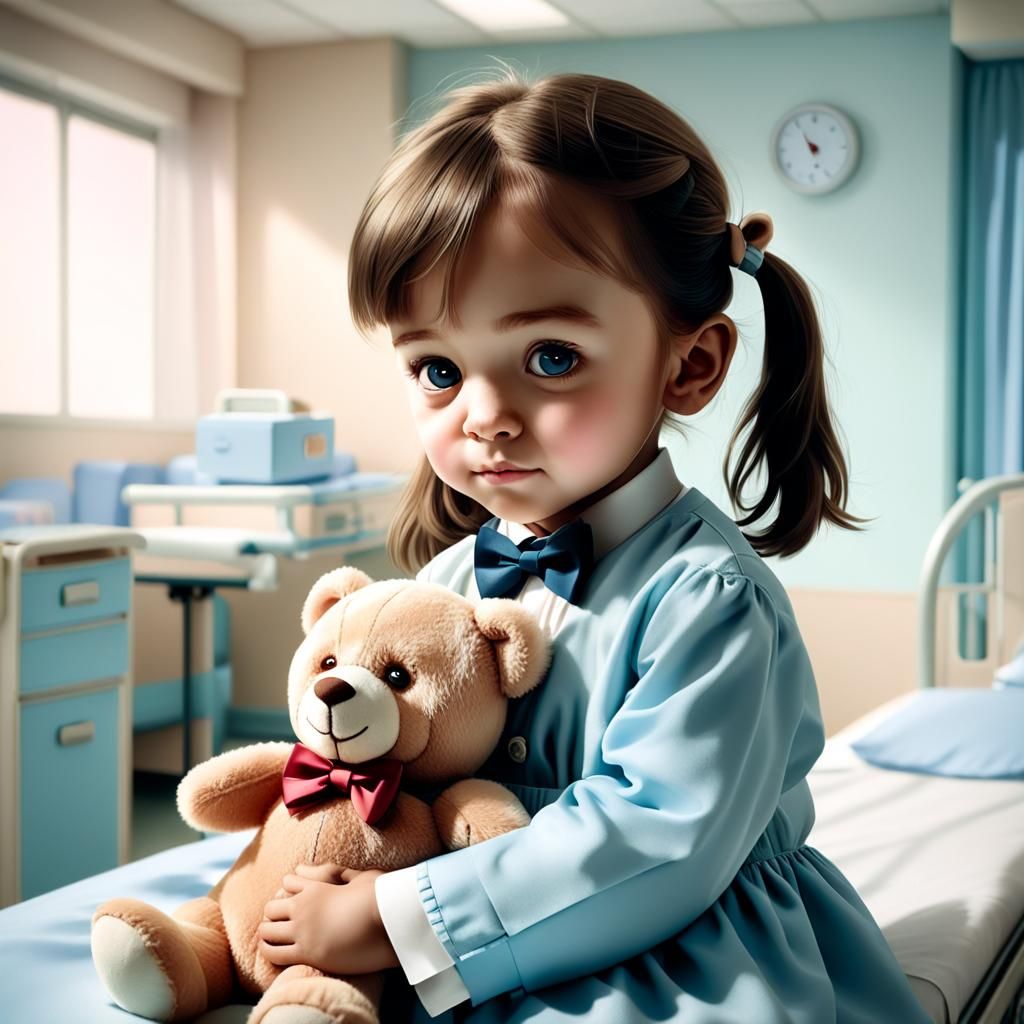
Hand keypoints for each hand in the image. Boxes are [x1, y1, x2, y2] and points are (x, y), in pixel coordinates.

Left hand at [258, 864, 398, 974]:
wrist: (389, 920)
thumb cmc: (381, 896)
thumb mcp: (362, 877)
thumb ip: (344, 874)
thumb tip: (337, 874)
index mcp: (316, 886)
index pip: (288, 882)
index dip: (288, 891)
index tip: (293, 900)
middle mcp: (304, 907)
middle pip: (270, 909)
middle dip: (273, 915)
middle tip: (280, 924)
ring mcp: (303, 930)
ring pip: (267, 932)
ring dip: (268, 936)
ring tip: (273, 941)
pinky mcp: (308, 953)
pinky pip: (275, 954)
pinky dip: (271, 953)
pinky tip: (276, 955)